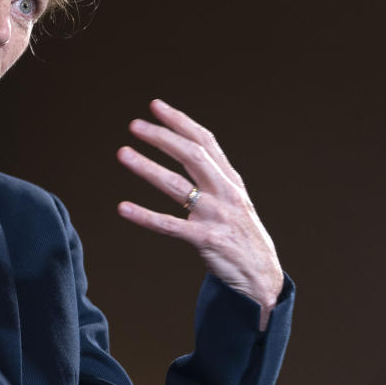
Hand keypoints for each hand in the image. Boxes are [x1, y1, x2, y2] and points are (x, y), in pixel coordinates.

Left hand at [116, 99, 282, 329]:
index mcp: (230, 180)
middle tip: (135, 125)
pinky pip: (171, 225)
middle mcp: (225, 193)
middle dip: (162, 138)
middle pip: (191, 156)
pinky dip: (145, 216)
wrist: (262, 277)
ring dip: (148, 167)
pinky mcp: (208, 240)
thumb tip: (187, 148)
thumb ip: (213, 176)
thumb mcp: (233, 199)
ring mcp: (217, 216)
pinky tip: (123, 207)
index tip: (155, 106)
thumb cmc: (240, 234)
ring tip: (123, 153)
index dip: (180, 122)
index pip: (205, 142)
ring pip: (177, 186)